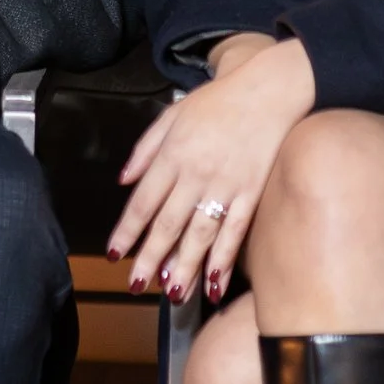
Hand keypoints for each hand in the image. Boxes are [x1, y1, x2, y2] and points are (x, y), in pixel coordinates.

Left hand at [108, 33, 316, 303]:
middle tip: (135, 286)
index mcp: (173, 154)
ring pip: (200, 234)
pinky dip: (224, 259)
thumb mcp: (172, 115)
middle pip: (168, 224)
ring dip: (184, 266)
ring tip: (172, 293)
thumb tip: (123, 180)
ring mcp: (226, 185)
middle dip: (149, 258)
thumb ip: (145, 149)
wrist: (268, 90)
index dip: (128, 230)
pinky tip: (215, 282)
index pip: (144, 201)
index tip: (115, 254)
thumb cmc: (218, 101)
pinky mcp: (252, 193)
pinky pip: (235, 232)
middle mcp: (196, 174)